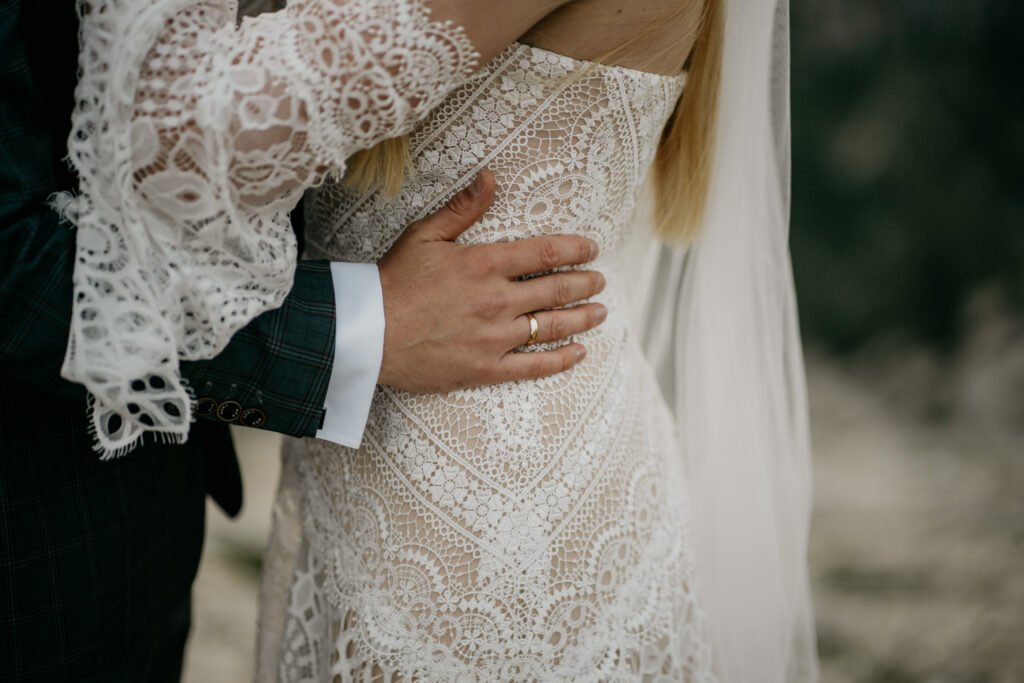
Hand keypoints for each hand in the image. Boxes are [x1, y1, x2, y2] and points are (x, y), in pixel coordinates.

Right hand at [377, 169, 606, 392]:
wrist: (366, 334)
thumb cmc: (392, 281)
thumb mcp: (424, 235)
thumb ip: (462, 208)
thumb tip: (489, 177)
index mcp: (485, 264)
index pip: (544, 253)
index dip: (574, 250)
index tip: (591, 249)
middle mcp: (498, 300)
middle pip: (557, 290)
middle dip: (585, 283)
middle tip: (600, 280)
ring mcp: (495, 337)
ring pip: (553, 326)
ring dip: (582, 318)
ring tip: (600, 312)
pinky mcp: (487, 368)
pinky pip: (534, 366)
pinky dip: (561, 359)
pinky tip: (579, 352)